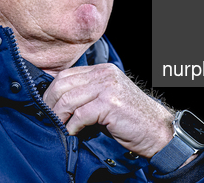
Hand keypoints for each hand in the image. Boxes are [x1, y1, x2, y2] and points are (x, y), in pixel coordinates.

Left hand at [43, 63, 174, 157]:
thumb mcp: (108, 98)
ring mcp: (108, 87)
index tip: (46, 108)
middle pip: (63, 84)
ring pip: (68, 99)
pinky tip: (73, 133)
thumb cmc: (132, 118)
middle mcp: (105, 74)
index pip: (67, 74)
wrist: (157, 130)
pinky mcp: (110, 104)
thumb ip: (88, 94)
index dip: (51, 92)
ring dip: (59, 116)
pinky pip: (79, 114)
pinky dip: (72, 126)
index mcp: (103, 70)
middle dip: (50, 104)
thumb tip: (57, 103)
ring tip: (59, 127)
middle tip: (48, 119)